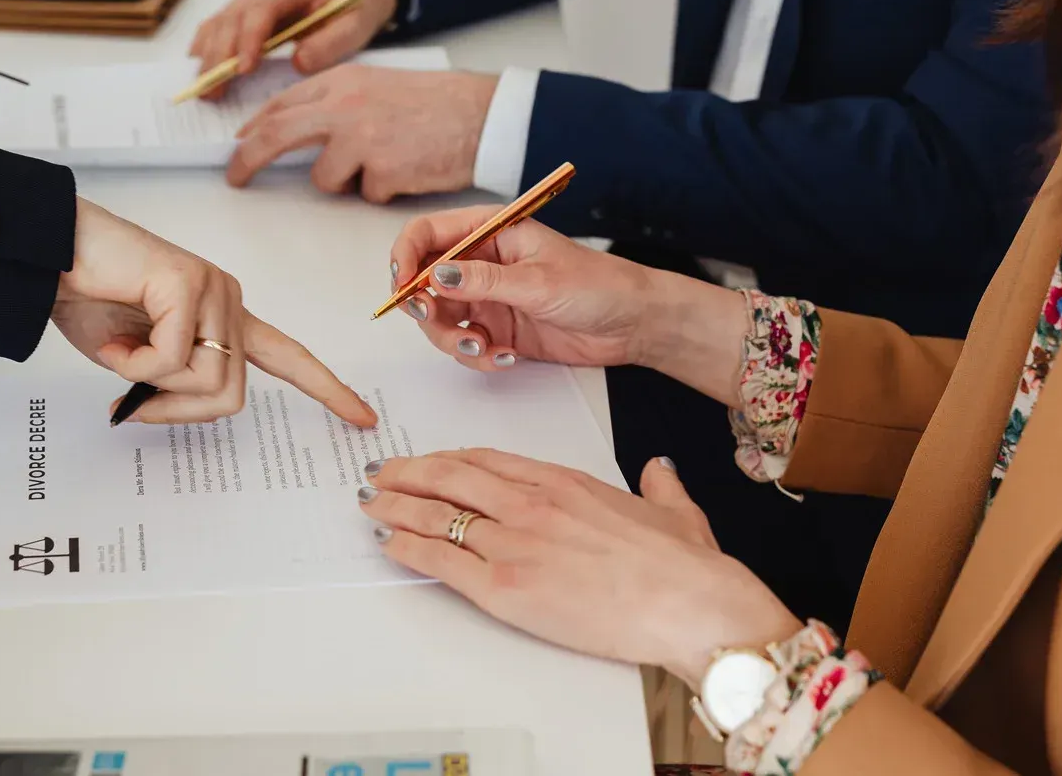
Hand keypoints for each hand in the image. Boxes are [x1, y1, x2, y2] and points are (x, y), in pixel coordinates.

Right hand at [53, 197, 376, 427]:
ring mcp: (213, 289)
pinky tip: (112, 337)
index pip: (289, 358)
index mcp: (224, 317)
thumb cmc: (87, 298)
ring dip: (151, 385)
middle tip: (128, 402)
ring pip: (206, 382)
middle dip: (173, 411)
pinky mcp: (188, 283)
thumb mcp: (133, 360)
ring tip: (117, 351)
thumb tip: (162, 411)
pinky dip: (132, 363)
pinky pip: (172, 359)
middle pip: (229, 396)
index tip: (363, 418)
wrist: (49, 255)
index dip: (326, 390)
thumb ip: (167, 384)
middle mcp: (228, 301)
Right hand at [190, 0, 397, 98]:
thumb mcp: (354, 27)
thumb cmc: (353, 8)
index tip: (243, 70)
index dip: (248, 39)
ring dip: (209, 57)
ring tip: (206, 90)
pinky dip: (207, 48)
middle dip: (220, 56)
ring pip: (219, 22)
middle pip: (232, 17)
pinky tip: (202, 71)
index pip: (261, 8)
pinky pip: (218, 25)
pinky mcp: (243, 7)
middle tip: (214, 92)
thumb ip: (329, 44)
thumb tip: (297, 64)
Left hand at [226, 65, 496, 200]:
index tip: (239, 144)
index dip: (253, 128)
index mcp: (341, 81)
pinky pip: (365, 194)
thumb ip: (335, 103)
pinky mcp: (382, 171)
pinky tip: (408, 169)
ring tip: (386, 162)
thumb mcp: (376, 87)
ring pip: (324, 178)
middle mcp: (344, 107)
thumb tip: (295, 131)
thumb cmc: (435, 103)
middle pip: (276, 135)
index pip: (280, 104)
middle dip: (247, 158)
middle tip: (236, 177)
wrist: (482, 115)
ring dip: (347, 181)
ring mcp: (361, 139)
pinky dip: (383, 190)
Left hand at [360, 450, 801, 683]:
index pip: (488, 459)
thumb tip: (657, 471)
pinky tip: (388, 542)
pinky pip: (441, 560)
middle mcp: (531, 504)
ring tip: (371, 503)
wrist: (690, 604)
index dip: (449, 458)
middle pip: (450, 477)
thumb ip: (658, 486)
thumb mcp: (675, 510)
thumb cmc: (684, 566)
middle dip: (408, 473)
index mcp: (564, 481)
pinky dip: (408, 547)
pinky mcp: (507, 588)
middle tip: (382, 473)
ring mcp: (515, 543)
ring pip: (437, 513)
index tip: (429, 460)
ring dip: (395, 506)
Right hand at [387, 206, 750, 404]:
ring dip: (452, 339)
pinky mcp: (497, 330)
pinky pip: (465, 345)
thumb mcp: (538, 281)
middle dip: (423, 307)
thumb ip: (484, 282)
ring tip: (483, 349)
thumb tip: (436, 276)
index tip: (402, 285)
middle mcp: (481, 264)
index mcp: (490, 232)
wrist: (634, 324)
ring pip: (440, 319)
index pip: (427, 234)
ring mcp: (487, 298)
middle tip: (436, 321)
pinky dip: (476, 356)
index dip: (405, 256)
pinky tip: (506, 358)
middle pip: (424, 281)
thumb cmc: (599, 285)